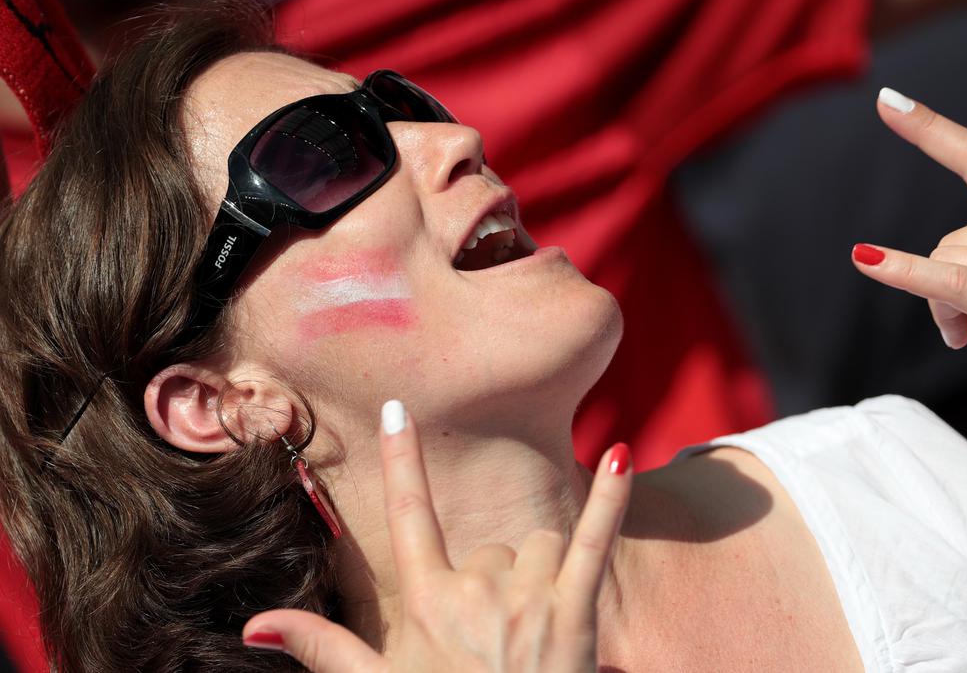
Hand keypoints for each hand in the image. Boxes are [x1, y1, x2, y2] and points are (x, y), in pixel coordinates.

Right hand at [241, 401, 632, 670]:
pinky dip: (610, 500)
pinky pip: (595, 541)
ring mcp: (525, 600)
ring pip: (540, 546)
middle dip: (501, 583)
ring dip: (544, 578)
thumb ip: (323, 649)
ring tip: (538, 637)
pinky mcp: (574, 612)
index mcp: (425, 605)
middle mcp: (472, 593)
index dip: (403, 460)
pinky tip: (621, 456)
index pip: (408, 517)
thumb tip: (255, 626)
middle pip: (494, 546)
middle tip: (501, 644)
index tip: (397, 408)